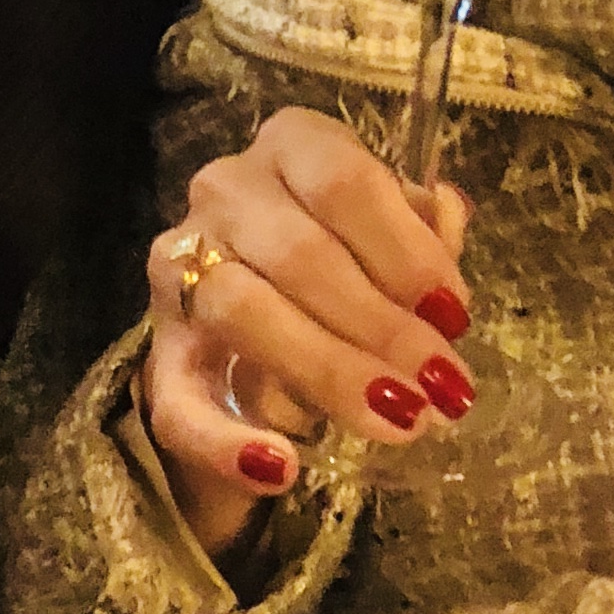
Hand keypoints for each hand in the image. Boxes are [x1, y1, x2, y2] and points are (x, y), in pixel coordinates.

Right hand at [142, 109, 473, 553]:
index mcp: (292, 145)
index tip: (454, 316)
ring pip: (241, 309)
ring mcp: (178, 268)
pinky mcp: (158, 355)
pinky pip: (179, 401)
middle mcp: (224, 189)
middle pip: (298, 252)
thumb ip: (423, 232)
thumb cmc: (347, 263)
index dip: (405, 250)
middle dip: (381, 326)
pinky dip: (228, 442)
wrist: (261, 333)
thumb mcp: (393, 240)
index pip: (343, 180)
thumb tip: (448, 215)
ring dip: (328, 371)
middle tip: (443, 388)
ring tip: (400, 421)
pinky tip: (282, 469)